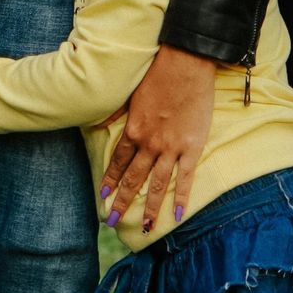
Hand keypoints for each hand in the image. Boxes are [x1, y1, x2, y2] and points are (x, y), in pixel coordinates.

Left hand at [101, 45, 216, 237]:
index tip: (102, 195)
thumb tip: (100, 124)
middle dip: (122, 201)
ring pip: (157, 184)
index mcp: (132, 130)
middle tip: (112, 220)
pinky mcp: (192, 147)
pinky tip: (176, 214)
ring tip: (145, 228)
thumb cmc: (157, 74)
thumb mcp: (130, 94)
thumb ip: (116, 113)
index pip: (118, 161)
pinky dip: (181, 197)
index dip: (110, 179)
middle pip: (133, 178)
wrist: (185, 64)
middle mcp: (148, 143)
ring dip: (149, 208)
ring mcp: (170, 147)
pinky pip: (185, 178)